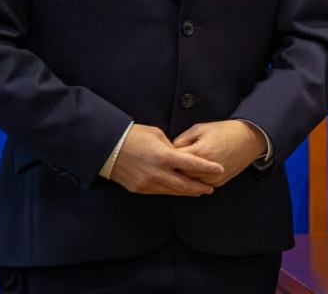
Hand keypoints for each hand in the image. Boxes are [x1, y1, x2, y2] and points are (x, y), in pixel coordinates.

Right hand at [108, 123, 224, 195]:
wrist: (108, 148)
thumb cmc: (134, 135)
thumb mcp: (157, 135)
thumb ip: (172, 148)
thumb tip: (179, 156)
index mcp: (164, 156)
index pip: (192, 164)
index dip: (208, 168)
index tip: (220, 170)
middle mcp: (158, 173)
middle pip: (185, 184)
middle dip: (200, 187)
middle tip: (212, 188)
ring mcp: (148, 183)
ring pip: (173, 191)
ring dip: (187, 191)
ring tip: (198, 191)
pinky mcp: (140, 189)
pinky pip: (160, 192)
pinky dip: (172, 191)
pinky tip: (178, 190)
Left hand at [172, 120, 268, 187]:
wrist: (249, 138)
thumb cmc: (224, 130)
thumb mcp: (200, 128)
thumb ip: (182, 139)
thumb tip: (170, 150)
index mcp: (200, 152)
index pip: (174, 160)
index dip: (167, 158)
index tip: (162, 155)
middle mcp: (206, 169)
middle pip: (180, 175)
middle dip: (172, 170)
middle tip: (165, 166)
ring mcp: (213, 178)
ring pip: (189, 183)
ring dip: (182, 178)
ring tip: (175, 171)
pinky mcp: (219, 183)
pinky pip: (201, 184)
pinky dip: (194, 180)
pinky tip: (189, 175)